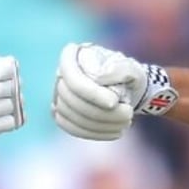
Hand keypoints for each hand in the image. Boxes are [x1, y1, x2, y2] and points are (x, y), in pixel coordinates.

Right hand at [52, 42, 177, 140]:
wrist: (126, 90)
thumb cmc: (127, 76)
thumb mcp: (131, 68)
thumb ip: (119, 69)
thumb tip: (100, 78)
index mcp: (72, 55)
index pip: (73, 78)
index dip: (91, 93)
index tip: (114, 102)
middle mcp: (60, 74)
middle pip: (70, 99)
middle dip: (100, 112)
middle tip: (128, 114)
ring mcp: (58, 95)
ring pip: (71, 115)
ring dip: (100, 125)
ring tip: (126, 123)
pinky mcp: (62, 115)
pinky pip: (72, 128)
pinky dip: (95, 133)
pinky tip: (116, 132)